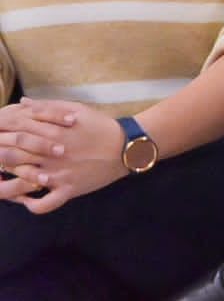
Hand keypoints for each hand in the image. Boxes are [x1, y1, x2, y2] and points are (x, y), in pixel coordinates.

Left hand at [0, 98, 126, 212]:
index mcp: (52, 133)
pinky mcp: (69, 190)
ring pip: (21, 185)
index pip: (16, 134)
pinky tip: (25, 199)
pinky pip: (45, 204)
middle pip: (12, 158)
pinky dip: (31, 205)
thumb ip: (47, 107)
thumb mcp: (76, 109)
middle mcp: (52, 155)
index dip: (0, 134)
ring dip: (5, 185)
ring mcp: (59, 175)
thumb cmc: (100, 125)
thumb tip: (22, 102)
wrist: (126, 146)